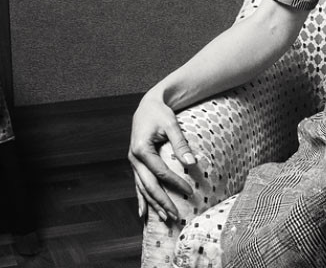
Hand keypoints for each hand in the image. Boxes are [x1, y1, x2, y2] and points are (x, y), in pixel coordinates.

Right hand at [129, 92, 196, 221]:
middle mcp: (133, 159)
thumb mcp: (171, 125)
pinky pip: (138, 185)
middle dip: (162, 202)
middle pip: (149, 186)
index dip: (175, 183)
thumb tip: (192, 163)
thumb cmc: (160, 113)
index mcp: (141, 150)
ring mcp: (133, 163)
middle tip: (175, 215)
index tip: (190, 192)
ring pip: (142, 188)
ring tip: (164, 218)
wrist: (147, 106)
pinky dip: (141, 199)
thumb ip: (180, 144)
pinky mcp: (136, 164)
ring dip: (153, 204)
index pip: (161, 172)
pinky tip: (143, 213)